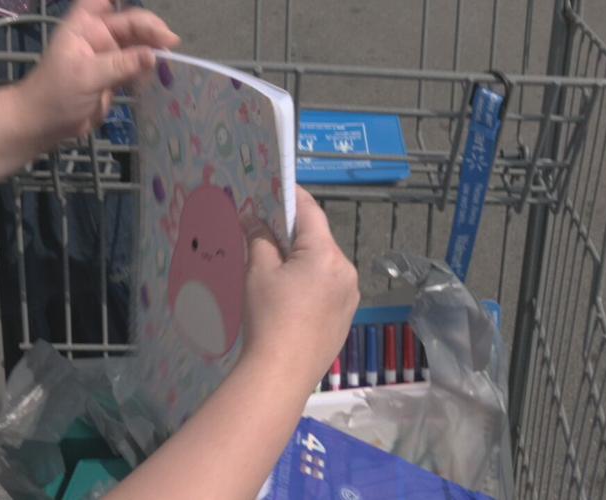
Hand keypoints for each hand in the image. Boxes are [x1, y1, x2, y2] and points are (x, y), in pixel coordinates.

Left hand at [15, 0, 179, 145]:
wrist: (45, 124)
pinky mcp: (115, 77)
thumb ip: (121, 65)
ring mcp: (109, 57)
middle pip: (130, 24)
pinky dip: (150, 69)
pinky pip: (138, 67)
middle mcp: (98, 36)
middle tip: (171, 43)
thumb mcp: (87, 76)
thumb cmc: (56, 94)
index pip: (102, 2)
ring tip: (171, 60)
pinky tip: (162, 74)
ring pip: (138, 46)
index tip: (145, 12)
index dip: (118, 0)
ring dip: (154, 50)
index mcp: (85, 26)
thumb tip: (153, 55)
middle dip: (151, 30)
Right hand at [241, 187, 359, 389]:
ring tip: (276, 269)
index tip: (275, 188)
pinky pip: (329, 288)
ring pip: (325, 265)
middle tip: (266, 231)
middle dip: (294, 234)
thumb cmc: (269, 318)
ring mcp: (350, 296)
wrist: (281, 373)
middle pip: (319, 239)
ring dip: (303, 260)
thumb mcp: (258, 272)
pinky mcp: (346, 317)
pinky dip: (311, 283)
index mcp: (327, 255)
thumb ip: (260, 239)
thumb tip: (255, 220)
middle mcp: (346, 271)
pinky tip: (291, 298)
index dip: (292, 196)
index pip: (310, 212)